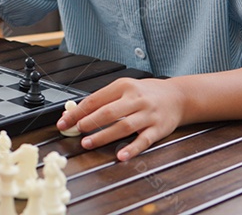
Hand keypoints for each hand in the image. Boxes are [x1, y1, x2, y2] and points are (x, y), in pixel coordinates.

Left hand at [56, 77, 185, 160]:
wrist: (178, 96)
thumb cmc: (145, 93)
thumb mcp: (124, 88)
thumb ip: (102, 99)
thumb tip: (75, 113)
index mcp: (123, 86)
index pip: (95, 100)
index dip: (77, 112)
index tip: (64, 122)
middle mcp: (136, 99)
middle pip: (109, 112)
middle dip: (89, 122)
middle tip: (76, 131)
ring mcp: (148, 115)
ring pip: (124, 126)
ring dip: (104, 136)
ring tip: (88, 143)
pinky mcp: (158, 129)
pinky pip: (144, 140)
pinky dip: (132, 148)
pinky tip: (120, 155)